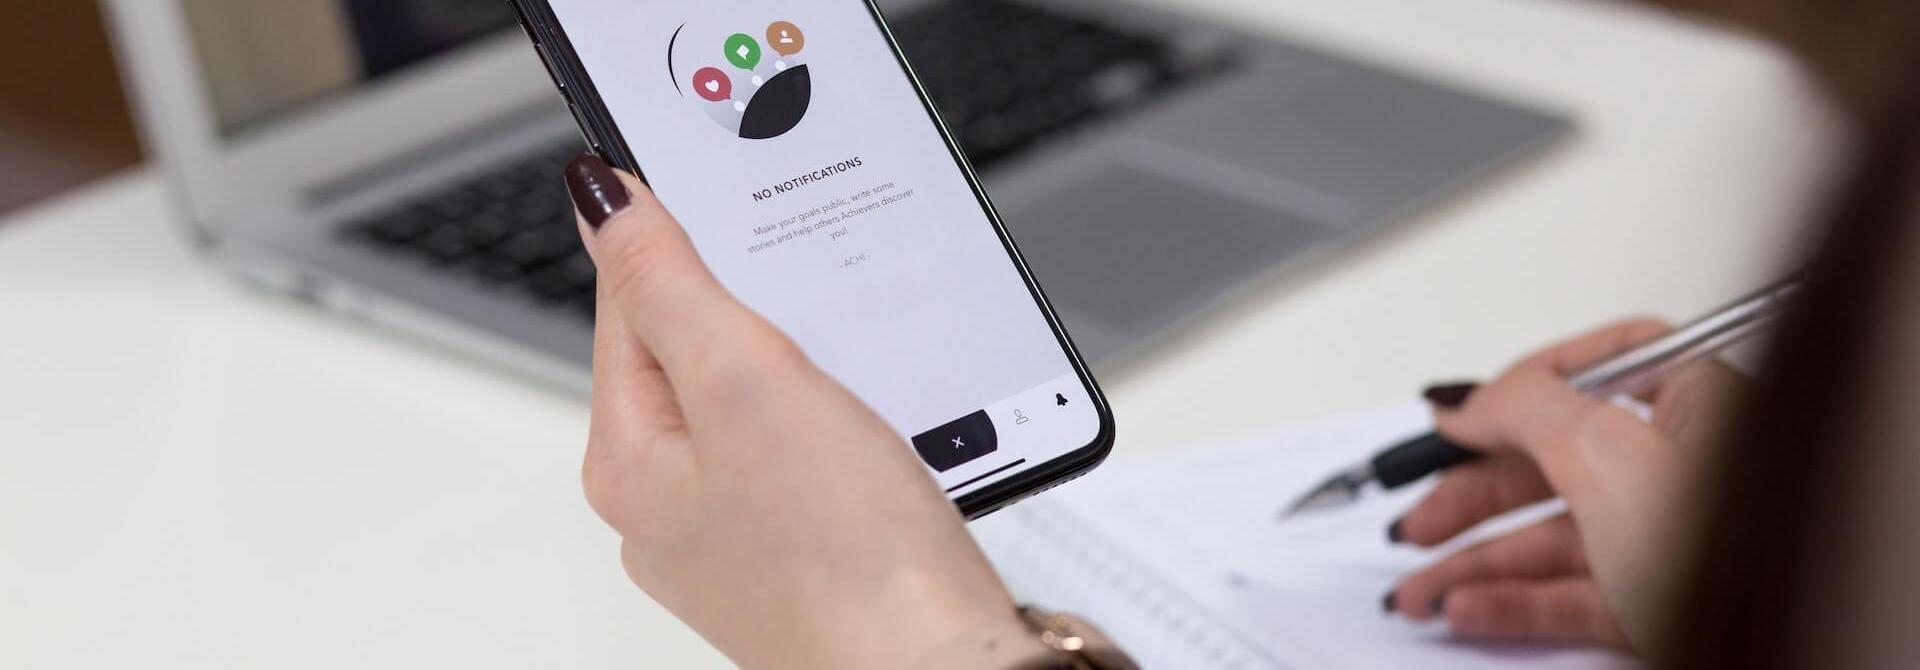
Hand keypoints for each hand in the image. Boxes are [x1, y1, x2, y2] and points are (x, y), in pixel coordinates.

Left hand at [563, 155, 1018, 669]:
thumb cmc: (846, 561)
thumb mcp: (747, 384)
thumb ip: (670, 285)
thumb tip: (605, 202)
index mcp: (630, 460)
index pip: (628, 305)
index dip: (675, 235)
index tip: (721, 186)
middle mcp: (671, 504)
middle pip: (695, 352)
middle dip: (757, 305)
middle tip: (815, 288)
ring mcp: (739, 532)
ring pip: (761, 402)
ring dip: (810, 364)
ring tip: (858, 367)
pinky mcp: (807, 549)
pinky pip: (810, 453)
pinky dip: (846, 420)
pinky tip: (884, 427)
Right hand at [1385, 320, 1744, 650]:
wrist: (1794, 652)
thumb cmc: (1741, 549)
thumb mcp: (1608, 452)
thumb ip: (1527, 408)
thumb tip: (1471, 397)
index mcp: (1697, 402)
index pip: (1593, 369)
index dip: (1516, 391)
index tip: (1455, 421)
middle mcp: (1686, 467)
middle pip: (1553, 464)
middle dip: (1471, 499)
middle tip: (1417, 518)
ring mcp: (1672, 542)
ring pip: (1552, 540)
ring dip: (1474, 564)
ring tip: (1419, 588)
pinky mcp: (1661, 606)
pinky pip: (1570, 595)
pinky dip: (1511, 602)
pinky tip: (1469, 608)